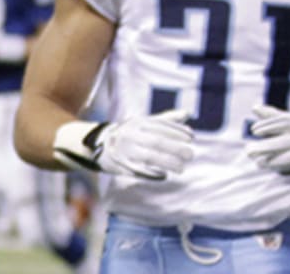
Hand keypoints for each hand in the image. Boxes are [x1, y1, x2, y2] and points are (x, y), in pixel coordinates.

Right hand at [55, 110, 194, 179]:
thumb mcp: (144, 123)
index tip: (191, 137)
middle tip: (190, 154)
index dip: (177, 131)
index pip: (161, 126)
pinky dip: (153, 173)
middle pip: (157, 142)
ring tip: (182, 168)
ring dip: (168, 163)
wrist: (98, 144)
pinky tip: (164, 175)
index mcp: (137, 122)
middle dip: (175, 148)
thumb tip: (187, 114)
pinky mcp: (121, 164)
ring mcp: (125, 150)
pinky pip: (140, 170)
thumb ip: (165, 120)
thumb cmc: (129, 133)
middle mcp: (131, 134)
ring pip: (150, 157)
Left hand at [245, 105, 289, 176]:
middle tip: (249, 151)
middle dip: (265, 148)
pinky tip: (274, 169)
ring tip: (258, 163)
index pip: (284, 122)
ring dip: (272, 162)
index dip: (268, 125)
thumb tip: (254, 108)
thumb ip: (273, 116)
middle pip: (285, 142)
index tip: (253, 131)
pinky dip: (285, 170)